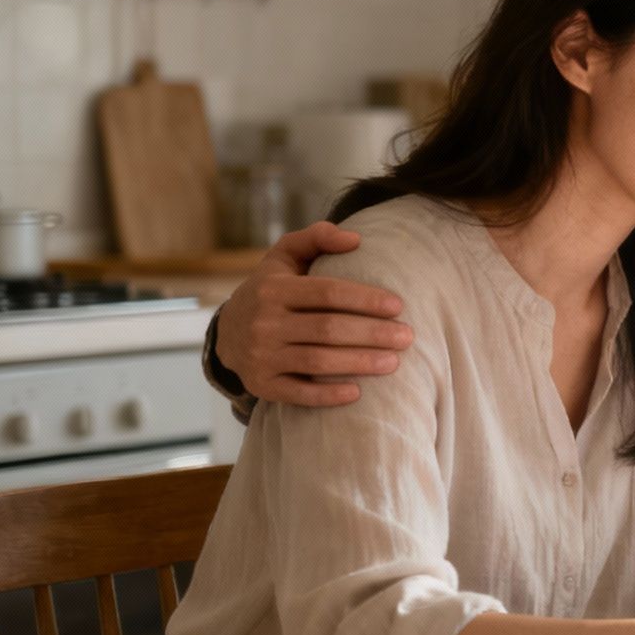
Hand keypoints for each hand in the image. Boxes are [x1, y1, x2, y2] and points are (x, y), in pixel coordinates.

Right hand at [216, 222, 413, 406]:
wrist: (227, 332)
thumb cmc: (271, 289)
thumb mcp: (284, 256)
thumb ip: (317, 238)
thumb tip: (355, 239)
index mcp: (273, 288)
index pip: (328, 293)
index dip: (366, 299)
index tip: (398, 306)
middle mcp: (263, 322)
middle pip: (328, 329)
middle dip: (372, 334)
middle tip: (407, 337)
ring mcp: (261, 356)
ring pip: (317, 361)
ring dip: (360, 363)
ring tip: (394, 362)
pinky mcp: (261, 385)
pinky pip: (298, 393)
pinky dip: (328, 396)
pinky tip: (357, 393)